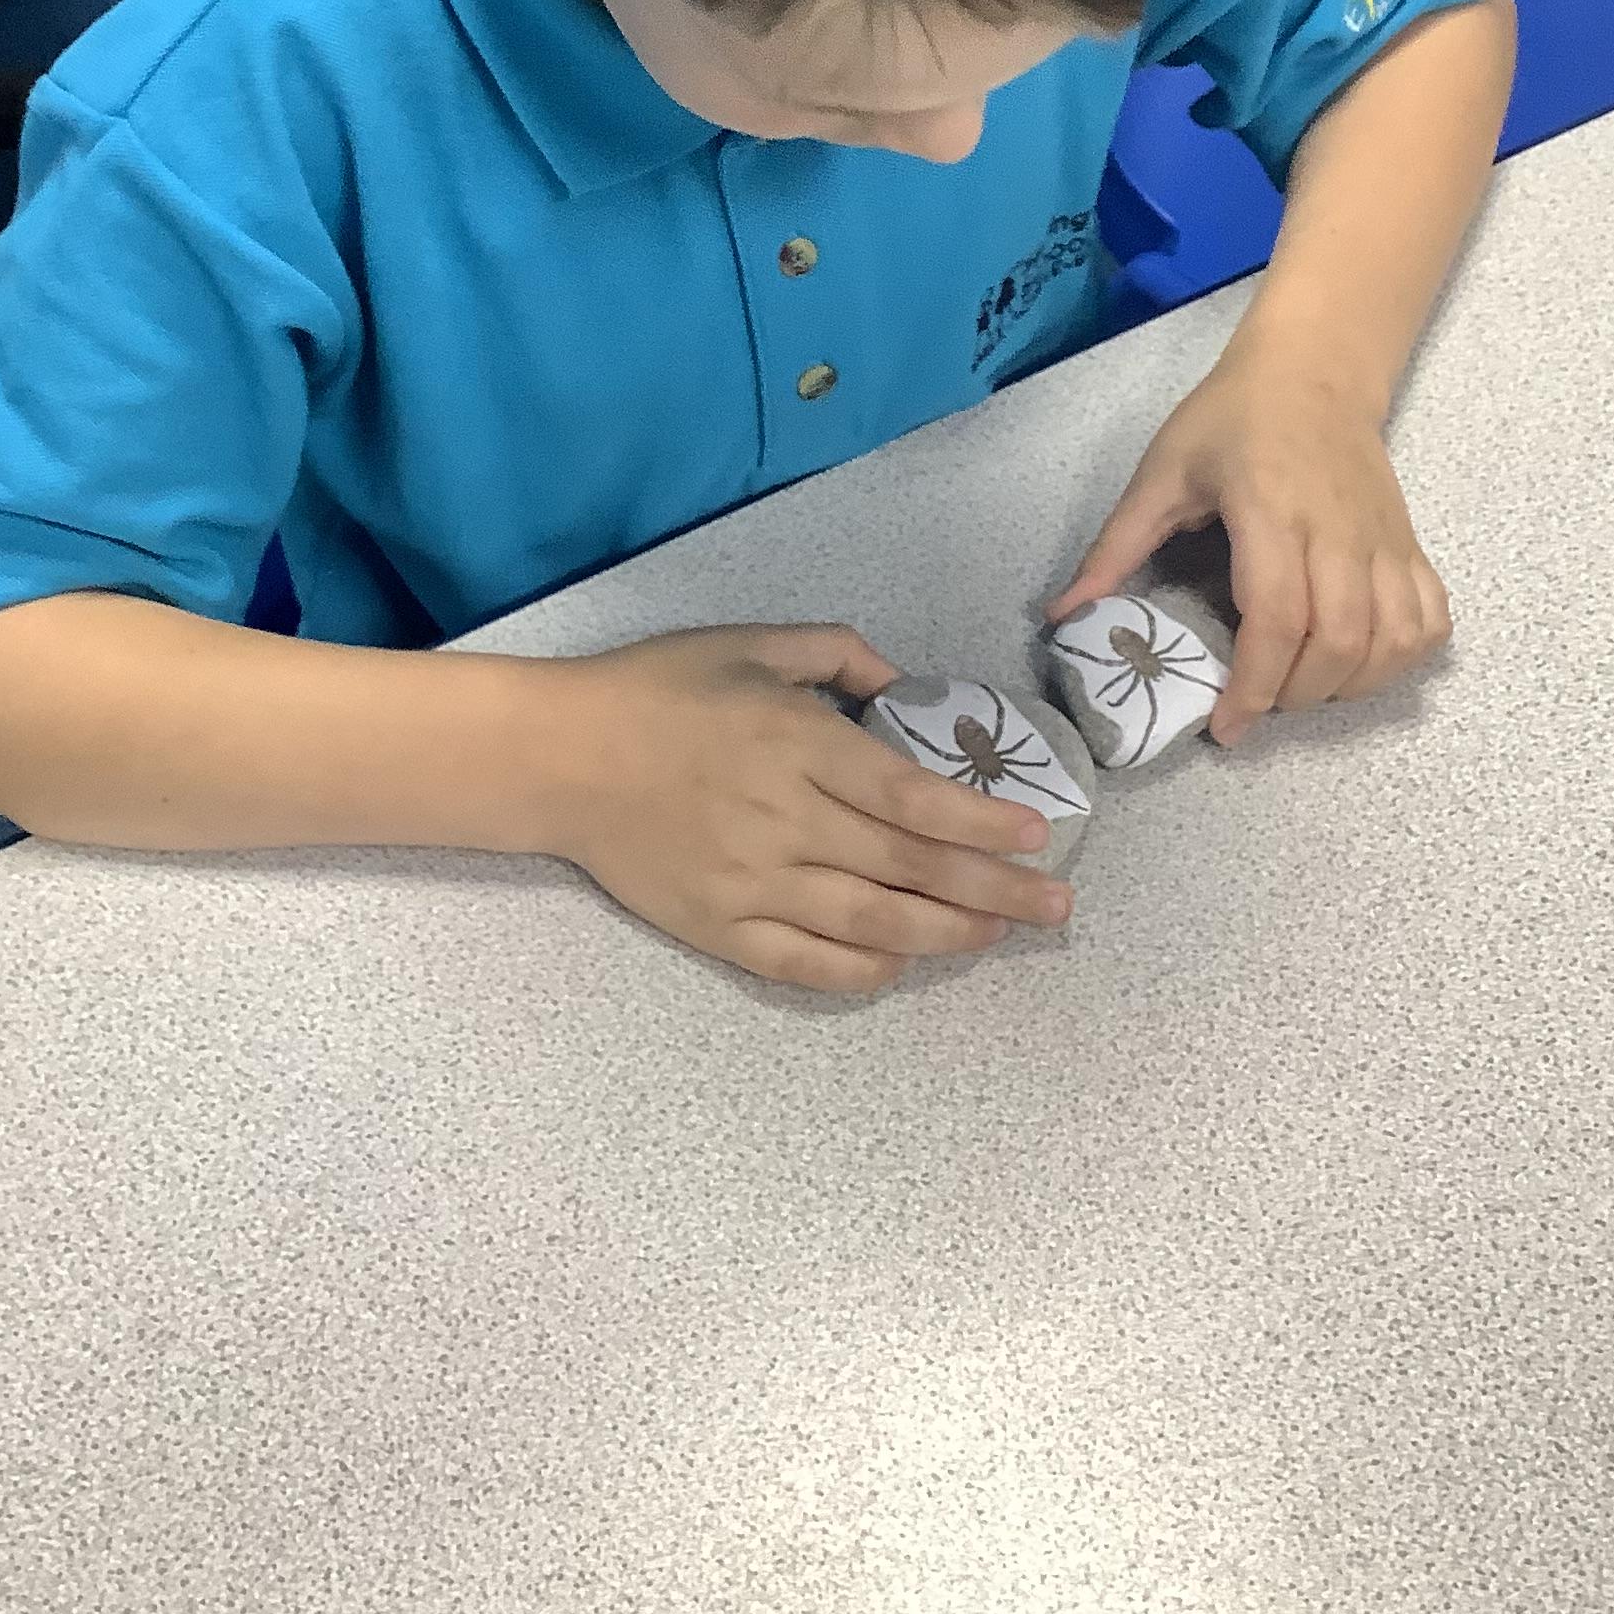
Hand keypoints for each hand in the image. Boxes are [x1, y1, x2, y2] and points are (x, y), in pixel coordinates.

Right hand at [541, 625, 1073, 993]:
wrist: (558, 757)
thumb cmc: (657, 689)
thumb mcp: (750, 643)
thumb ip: (835, 655)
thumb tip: (904, 686)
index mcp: (796, 745)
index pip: (909, 796)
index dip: (980, 822)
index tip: (1036, 833)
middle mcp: (784, 820)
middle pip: (908, 867)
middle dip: (993, 891)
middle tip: (1054, 907)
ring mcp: (751, 884)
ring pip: (870, 922)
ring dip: (945, 933)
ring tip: (1000, 937)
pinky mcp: (717, 928)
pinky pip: (804, 964)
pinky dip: (862, 970)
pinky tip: (903, 964)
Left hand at [1050, 351, 1449, 747]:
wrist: (1313, 371)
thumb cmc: (1231, 419)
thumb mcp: (1162, 471)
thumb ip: (1116, 547)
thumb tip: (1061, 613)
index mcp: (1270, 510)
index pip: (1277, 617)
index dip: (1254, 685)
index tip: (1226, 726)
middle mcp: (1336, 530)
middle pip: (1337, 641)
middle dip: (1294, 695)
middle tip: (1255, 703)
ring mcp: (1383, 539)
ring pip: (1390, 640)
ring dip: (1349, 686)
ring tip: (1302, 688)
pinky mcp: (1409, 544)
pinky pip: (1429, 619)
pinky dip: (1403, 658)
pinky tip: (1362, 664)